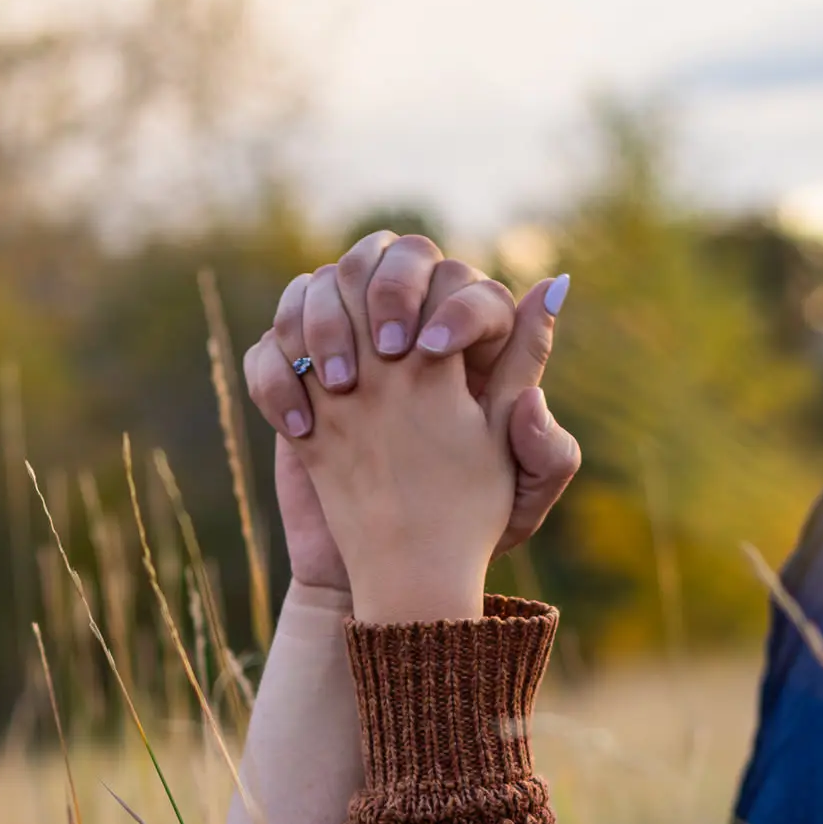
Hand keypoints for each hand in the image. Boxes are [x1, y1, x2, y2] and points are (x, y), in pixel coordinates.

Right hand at [245, 233, 577, 586]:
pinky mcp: (294, 384)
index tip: (437, 351)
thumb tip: (553, 308)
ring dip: (324, 322)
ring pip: (320, 283)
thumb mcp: (522, 484)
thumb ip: (546, 412)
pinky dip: (276, 375)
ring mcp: (344, 352)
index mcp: (467, 347)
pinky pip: (269, 347)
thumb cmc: (469, 526)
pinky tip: (300, 430)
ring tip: (340, 387)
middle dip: (387, 288)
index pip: (461, 280)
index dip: (453, 303)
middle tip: (389, 353)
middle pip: (391, 253)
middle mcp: (405, 334)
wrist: (396, 569)